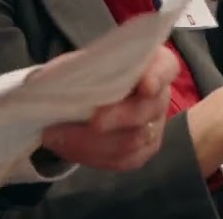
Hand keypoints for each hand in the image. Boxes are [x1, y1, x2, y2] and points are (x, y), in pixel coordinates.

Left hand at [39, 46, 177, 171]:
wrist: (80, 101)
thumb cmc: (85, 75)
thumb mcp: (79, 63)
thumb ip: (79, 69)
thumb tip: (56, 82)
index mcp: (152, 64)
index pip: (166, 68)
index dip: (157, 77)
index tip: (145, 86)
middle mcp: (159, 94)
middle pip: (149, 109)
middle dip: (120, 117)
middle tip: (93, 122)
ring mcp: (155, 124)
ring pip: (135, 140)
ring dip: (94, 142)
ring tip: (57, 136)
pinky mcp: (144, 149)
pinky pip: (125, 160)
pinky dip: (94, 157)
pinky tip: (68, 147)